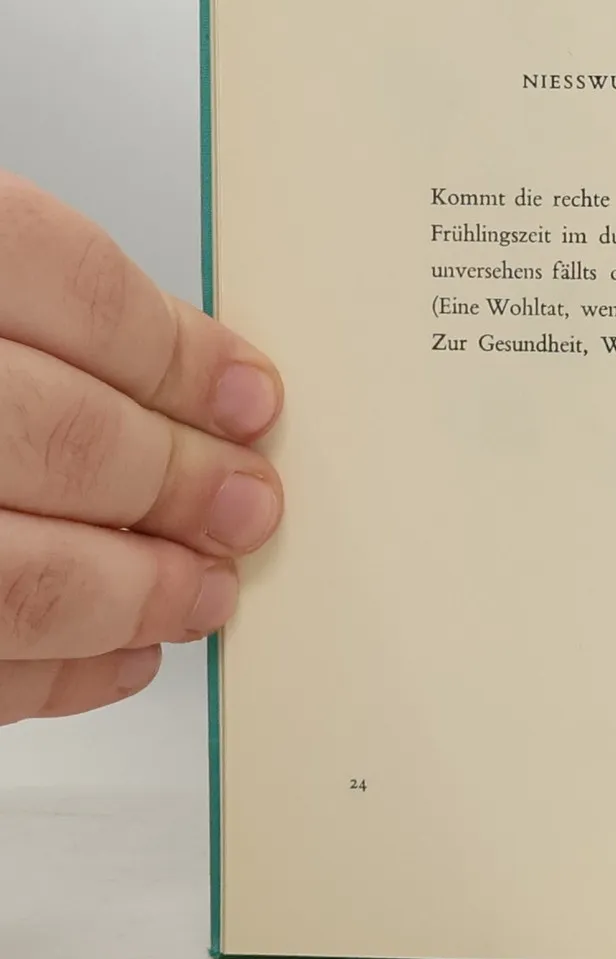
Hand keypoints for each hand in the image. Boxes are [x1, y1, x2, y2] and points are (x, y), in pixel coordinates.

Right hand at [0, 177, 282, 723]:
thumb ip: (21, 308)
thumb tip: (188, 377)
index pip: (66, 283)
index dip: (178, 351)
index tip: (248, 395)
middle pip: (61, 436)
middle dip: (180, 480)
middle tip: (247, 502)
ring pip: (15, 577)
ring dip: (133, 591)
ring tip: (199, 589)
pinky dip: (52, 675)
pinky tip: (116, 658)